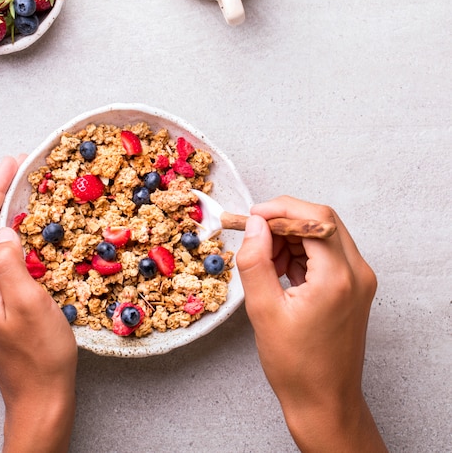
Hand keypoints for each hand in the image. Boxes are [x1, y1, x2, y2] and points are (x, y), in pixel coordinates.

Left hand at [0, 156, 76, 452]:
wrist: (39, 397)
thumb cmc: (40, 356)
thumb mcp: (31, 306)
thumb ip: (11, 265)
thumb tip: (5, 232)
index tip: (12, 163)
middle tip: (18, 168)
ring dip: (0, 211)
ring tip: (20, 188)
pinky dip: (6, 232)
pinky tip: (23, 227)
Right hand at [236, 196, 386, 452]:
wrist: (325, 402)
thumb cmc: (296, 365)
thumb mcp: (263, 310)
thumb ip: (255, 261)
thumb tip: (253, 225)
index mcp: (338, 277)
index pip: (314, 218)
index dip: (279, 209)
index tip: (251, 216)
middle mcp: (357, 273)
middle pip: (321, 221)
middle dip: (282, 221)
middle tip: (252, 235)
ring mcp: (359, 280)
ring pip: (322, 234)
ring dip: (289, 237)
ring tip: (262, 261)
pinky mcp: (353, 287)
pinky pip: (325, 253)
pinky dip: (299, 252)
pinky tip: (277, 270)